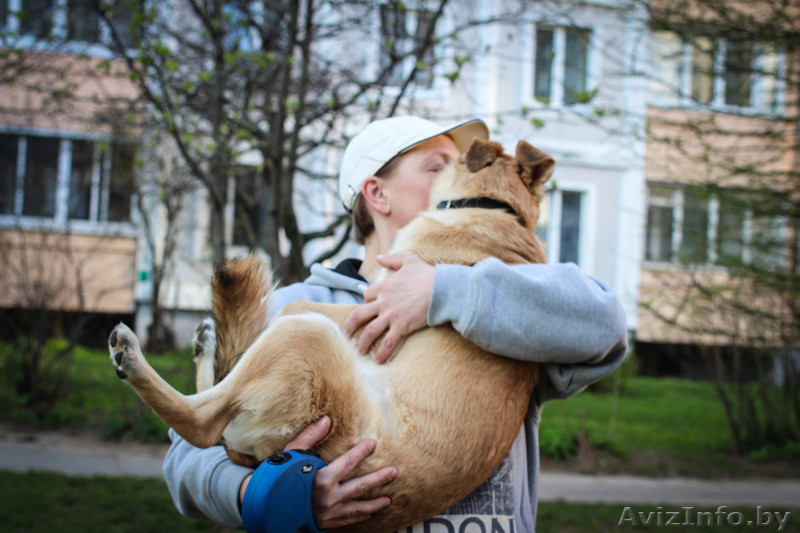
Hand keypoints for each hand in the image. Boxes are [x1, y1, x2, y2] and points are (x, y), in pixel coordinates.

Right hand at [238, 416, 396, 528]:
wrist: (263, 505)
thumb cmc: (277, 477)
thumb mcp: (291, 455)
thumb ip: (310, 438)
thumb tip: (326, 420)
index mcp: (320, 479)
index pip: (347, 463)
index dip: (360, 452)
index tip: (372, 444)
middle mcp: (327, 498)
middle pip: (359, 487)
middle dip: (378, 479)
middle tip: (393, 472)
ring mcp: (328, 514)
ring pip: (357, 508)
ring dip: (374, 503)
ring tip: (388, 499)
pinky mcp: (325, 524)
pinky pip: (348, 521)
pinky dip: (360, 517)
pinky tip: (369, 513)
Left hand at [343, 254, 433, 362]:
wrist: (442, 288)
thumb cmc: (428, 275)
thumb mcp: (409, 260)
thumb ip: (393, 259)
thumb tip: (380, 257)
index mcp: (384, 286)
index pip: (367, 296)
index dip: (367, 303)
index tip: (370, 310)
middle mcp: (383, 301)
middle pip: (359, 315)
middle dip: (350, 326)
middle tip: (346, 335)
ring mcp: (391, 315)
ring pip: (370, 331)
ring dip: (363, 343)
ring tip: (359, 351)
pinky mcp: (401, 326)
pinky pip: (388, 342)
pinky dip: (382, 353)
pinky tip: (379, 360)